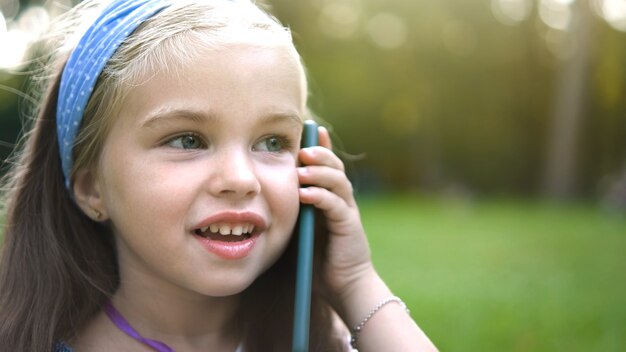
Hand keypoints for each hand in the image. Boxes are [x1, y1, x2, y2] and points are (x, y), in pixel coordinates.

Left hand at [297, 126, 374, 301]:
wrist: (342, 286)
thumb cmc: (317, 259)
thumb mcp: (300, 229)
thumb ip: (292, 210)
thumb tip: (266, 194)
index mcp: (330, 198)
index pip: (326, 165)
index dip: (320, 147)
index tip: (311, 130)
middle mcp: (341, 200)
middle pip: (334, 168)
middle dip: (320, 154)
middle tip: (303, 149)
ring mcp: (347, 212)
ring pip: (337, 182)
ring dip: (319, 173)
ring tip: (302, 169)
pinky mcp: (349, 227)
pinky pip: (335, 206)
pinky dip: (321, 197)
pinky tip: (305, 194)